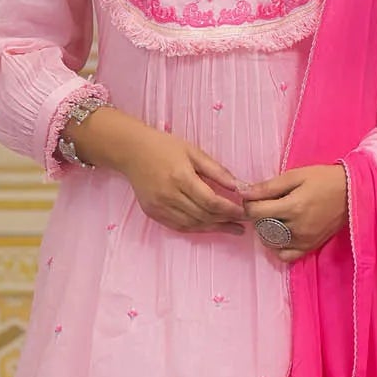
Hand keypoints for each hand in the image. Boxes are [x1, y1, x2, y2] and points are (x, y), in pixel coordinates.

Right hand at [118, 125, 245, 234]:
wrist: (131, 151)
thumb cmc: (164, 147)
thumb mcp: (193, 151)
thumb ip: (216, 170)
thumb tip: (239, 186)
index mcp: (181, 177)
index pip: (211, 202)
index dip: (231, 210)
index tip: (245, 211)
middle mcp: (169, 195)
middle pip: (204, 216)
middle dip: (227, 220)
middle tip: (244, 222)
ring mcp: (159, 207)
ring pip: (193, 225)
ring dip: (214, 228)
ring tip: (232, 228)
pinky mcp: (153, 213)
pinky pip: (179, 226)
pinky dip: (197, 229)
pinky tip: (210, 227)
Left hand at [240, 164, 348, 263]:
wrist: (352, 192)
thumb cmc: (324, 179)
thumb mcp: (296, 176)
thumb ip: (268, 187)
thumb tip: (243, 192)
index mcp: (293, 207)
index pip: (255, 212)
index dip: (248, 204)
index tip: (253, 197)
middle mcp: (297, 228)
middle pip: (260, 227)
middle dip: (257, 215)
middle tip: (266, 204)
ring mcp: (303, 241)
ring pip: (270, 242)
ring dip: (265, 230)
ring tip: (275, 217)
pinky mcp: (310, 247)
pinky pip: (285, 255)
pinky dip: (278, 247)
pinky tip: (281, 234)